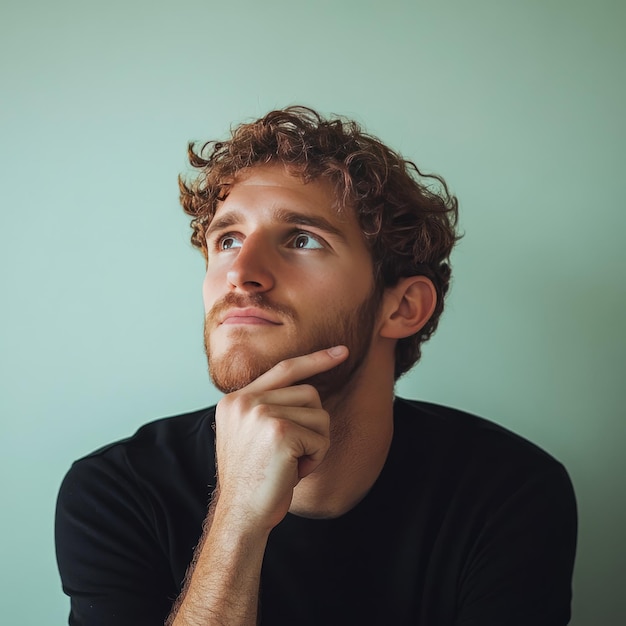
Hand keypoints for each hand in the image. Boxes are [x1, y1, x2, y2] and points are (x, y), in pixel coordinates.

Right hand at [213, 345, 348, 532]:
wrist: (241, 515)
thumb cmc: (253, 480)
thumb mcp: (250, 435)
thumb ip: (268, 408)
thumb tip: (310, 391)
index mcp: (235, 400)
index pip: (283, 369)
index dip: (315, 359)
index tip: (342, 351)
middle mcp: (245, 401)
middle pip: (309, 393)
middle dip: (312, 426)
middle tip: (292, 455)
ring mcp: (260, 413)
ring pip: (318, 414)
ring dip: (315, 443)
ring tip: (291, 463)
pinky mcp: (279, 431)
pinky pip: (320, 437)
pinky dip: (316, 457)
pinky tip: (294, 471)